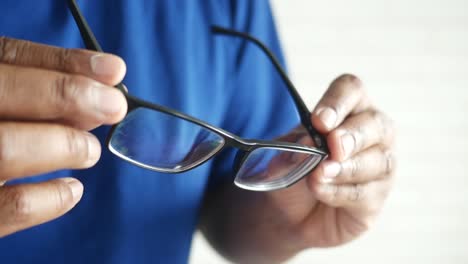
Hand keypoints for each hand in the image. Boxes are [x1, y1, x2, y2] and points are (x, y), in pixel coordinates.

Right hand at [0, 37, 126, 236]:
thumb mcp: (2, 91)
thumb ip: (40, 85)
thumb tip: (103, 89)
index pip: (8, 56)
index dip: (65, 64)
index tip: (113, 72)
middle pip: (3, 94)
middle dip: (68, 96)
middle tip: (113, 107)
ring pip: (6, 150)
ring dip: (63, 146)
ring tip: (90, 151)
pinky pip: (10, 208)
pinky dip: (50, 198)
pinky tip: (73, 189)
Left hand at [268, 74, 395, 248]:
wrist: (289, 212)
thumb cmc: (294, 172)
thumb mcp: (282, 155)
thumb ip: (292, 148)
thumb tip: (307, 143)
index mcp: (347, 110)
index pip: (351, 90)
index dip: (338, 101)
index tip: (319, 120)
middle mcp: (371, 134)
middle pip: (375, 123)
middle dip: (352, 134)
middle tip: (333, 145)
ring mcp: (378, 167)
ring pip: (377, 161)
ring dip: (346, 167)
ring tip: (320, 174)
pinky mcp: (375, 199)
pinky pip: (365, 193)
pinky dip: (339, 192)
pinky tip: (320, 191)